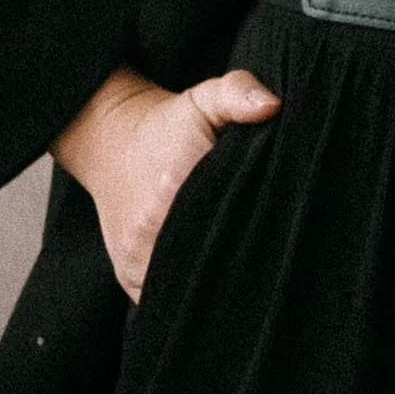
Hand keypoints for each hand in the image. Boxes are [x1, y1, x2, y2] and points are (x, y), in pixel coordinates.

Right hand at [53, 62, 278, 299]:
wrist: (110, 140)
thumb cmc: (169, 124)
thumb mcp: (205, 97)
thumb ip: (238, 93)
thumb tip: (272, 105)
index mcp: (173, 185)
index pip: (232, 230)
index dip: (263, 236)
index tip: (284, 238)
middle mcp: (150, 228)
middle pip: (214, 264)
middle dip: (245, 266)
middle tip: (275, 265)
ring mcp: (136, 258)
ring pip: (188, 289)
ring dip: (217, 286)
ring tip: (250, 281)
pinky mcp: (129, 275)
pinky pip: (165, 300)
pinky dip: (191, 296)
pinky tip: (215, 285)